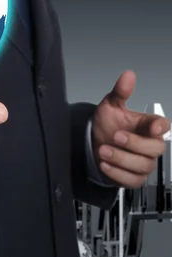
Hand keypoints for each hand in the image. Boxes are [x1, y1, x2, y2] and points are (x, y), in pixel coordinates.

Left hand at [92, 70, 169, 187]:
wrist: (93, 143)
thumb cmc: (107, 125)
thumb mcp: (111, 106)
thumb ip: (120, 92)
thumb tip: (128, 75)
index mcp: (148, 126)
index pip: (163, 126)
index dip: (160, 126)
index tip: (153, 126)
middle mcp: (149, 145)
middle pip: (155, 148)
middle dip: (135, 143)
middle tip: (116, 136)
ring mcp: (143, 163)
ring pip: (142, 165)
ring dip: (121, 158)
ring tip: (103, 150)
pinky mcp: (134, 177)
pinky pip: (131, 180)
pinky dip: (117, 173)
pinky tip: (105, 164)